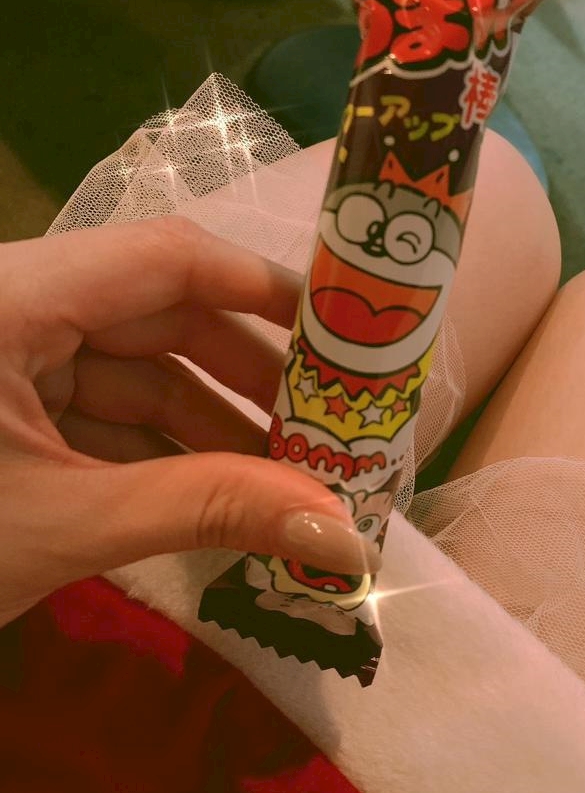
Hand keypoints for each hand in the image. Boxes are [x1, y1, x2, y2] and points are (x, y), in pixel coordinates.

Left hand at [0, 217, 379, 626]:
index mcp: (17, 296)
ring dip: (206, 426)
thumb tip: (343, 535)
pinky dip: (155, 453)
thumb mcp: (66, 523)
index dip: (261, 288)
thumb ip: (208, 512)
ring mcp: (8, 362)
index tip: (339, 331)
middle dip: (244, 378)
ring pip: (131, 374)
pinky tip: (212, 494)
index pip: (166, 257)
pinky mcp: (2, 411)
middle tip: (323, 428)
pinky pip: (97, 414)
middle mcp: (17, 310)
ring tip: (283, 477)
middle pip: (158, 317)